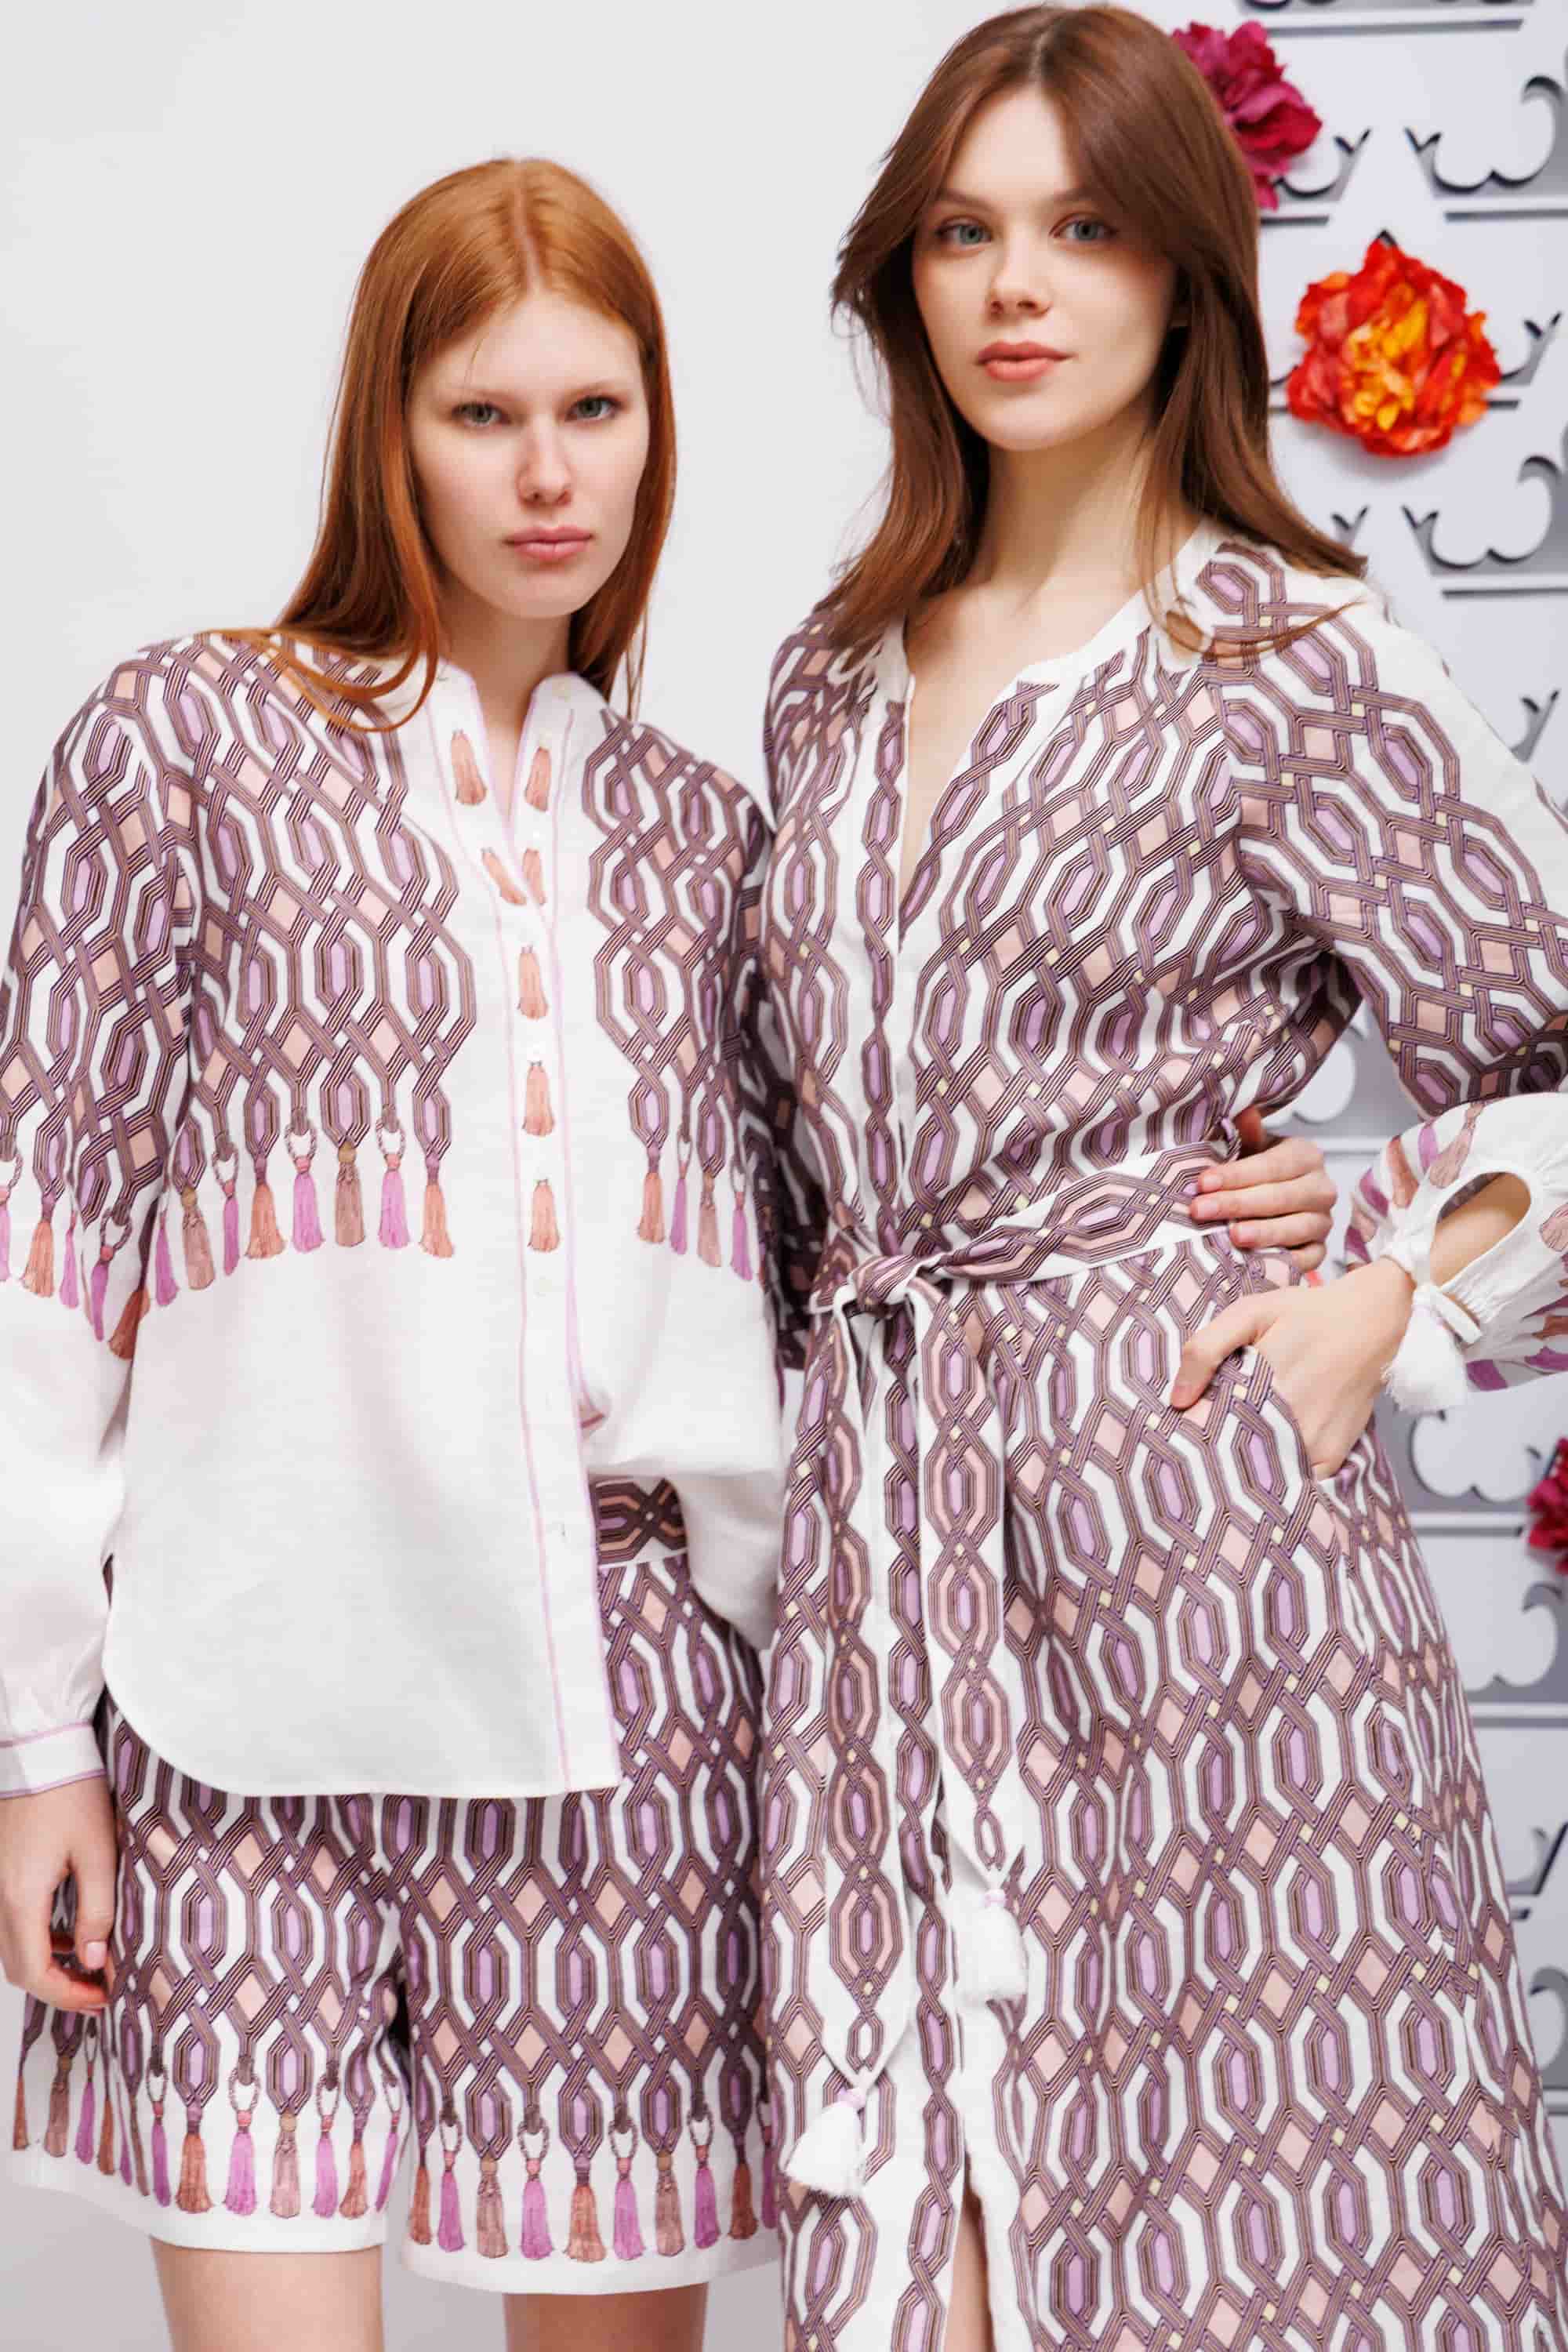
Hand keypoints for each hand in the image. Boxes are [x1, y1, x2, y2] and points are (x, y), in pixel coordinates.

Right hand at [0, 1776, 116, 2008]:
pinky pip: (12, 1922)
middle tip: (99, 1989)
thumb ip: (97, 1911)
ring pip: (13, 1947)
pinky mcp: (0, 1873)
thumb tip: (94, 1961)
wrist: (42, 1751)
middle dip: (58, 1986)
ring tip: (90, 1965)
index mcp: (21, 1898)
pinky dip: (38, 1939)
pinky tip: (69, 1933)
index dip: (68, 1994)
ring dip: (48, 1964)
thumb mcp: (98, 1853)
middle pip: (19, 1967)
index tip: (103, 1998)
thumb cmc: (72, 1793)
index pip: (34, 1972)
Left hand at [1169, 1257, 1414, 1474]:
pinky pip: (1294, 1481)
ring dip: (1241, 1468)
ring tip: (1225, 1454)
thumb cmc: (1305, 1314)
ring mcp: (1311, 1444)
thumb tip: (1177, 1400)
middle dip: (1208, 1454)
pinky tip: (1262, 1463)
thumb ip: (1206, 1349)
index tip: (1170, 1435)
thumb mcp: (1249, 1313)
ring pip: (1261, 1473)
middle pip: (1230, 1456)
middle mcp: (1285, 1421)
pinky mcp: (1331, 1457)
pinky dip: (1277, 1477)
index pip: (1205, 1428)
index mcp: (1257, 1386)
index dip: (1184, 1434)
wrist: (1372, 1323)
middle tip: (1191, 1448)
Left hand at [1185, 1109, 1335, 1272]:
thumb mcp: (1250, 1147)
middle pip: (1281, 1197)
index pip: (1272, 1165)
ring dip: (1263, 1233)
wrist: (1271, 1201)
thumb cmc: (1255, 1172)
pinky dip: (1286, 1262)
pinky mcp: (1320, 1250)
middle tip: (1200, 1210)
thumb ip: (1246, 1133)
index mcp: (1306, 1155)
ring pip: (1297, 1228)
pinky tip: (1258, 1262)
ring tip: (1232, 1236)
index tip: (1203, 1182)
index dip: (1237, 1175)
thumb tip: (1245, 1114)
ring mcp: (1323, 1221)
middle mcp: (1321, 1188)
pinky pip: (1308, 1259)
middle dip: (1237, 1204)